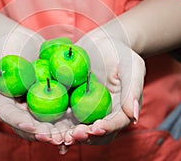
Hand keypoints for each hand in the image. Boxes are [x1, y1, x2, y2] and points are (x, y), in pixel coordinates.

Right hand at [0, 26, 70, 144]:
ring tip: (70, 134)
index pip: (10, 116)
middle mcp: (21, 107)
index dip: (19, 123)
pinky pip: (61, 105)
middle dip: (43, 133)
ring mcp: (37, 102)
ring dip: (59, 129)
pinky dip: (70, 114)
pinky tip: (80, 117)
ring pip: (48, 120)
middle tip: (55, 137)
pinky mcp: (51, 94)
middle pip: (31, 124)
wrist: (18, 40)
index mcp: (4, 102)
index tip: (31, 126)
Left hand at [64, 26, 145, 144]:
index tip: (96, 128)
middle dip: (85, 136)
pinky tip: (46, 131)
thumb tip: (134, 116)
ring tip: (58, 138)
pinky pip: (63, 117)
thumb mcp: (131, 66)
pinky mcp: (71, 103)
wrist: (100, 42)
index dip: (106, 128)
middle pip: (95, 132)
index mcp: (121, 108)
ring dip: (68, 136)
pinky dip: (56, 126)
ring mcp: (86, 110)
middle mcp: (103, 113)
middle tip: (74, 135)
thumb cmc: (119, 53)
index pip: (116, 123)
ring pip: (78, 128)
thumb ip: (133, 89)